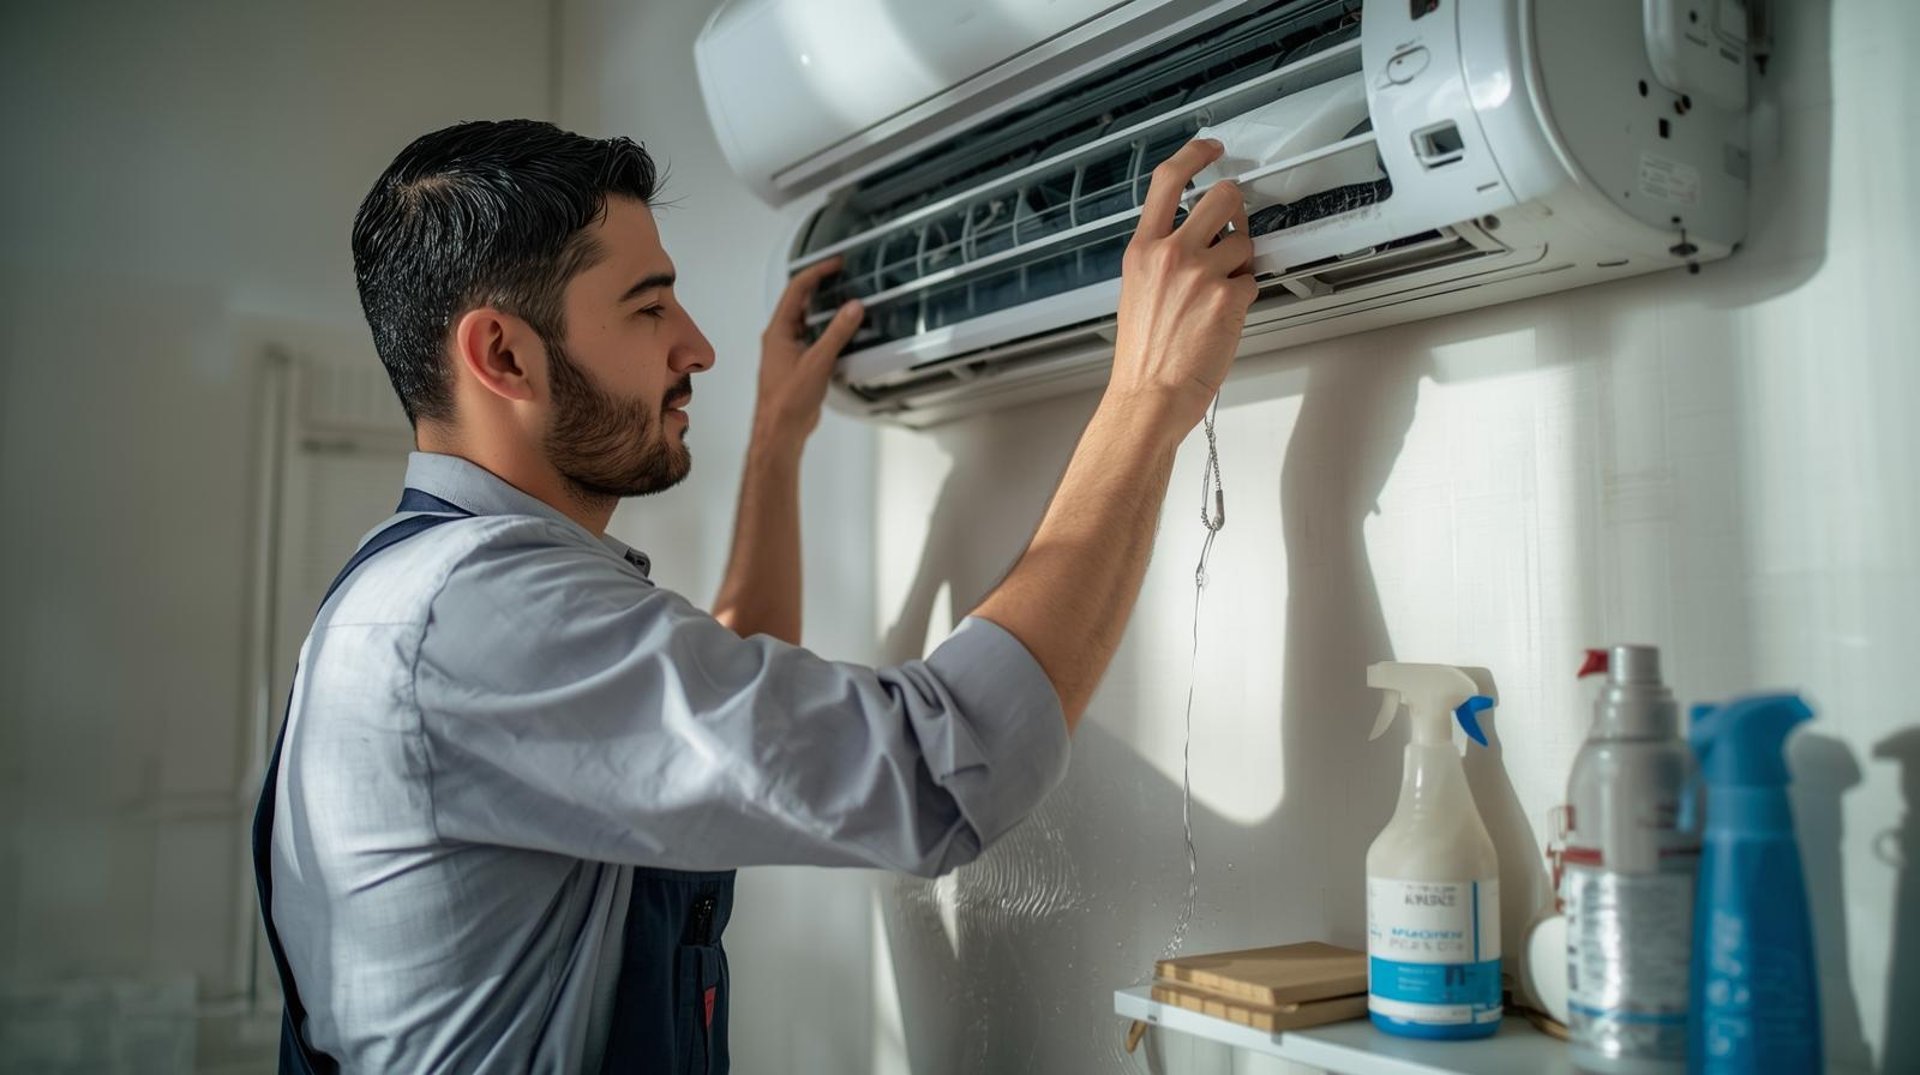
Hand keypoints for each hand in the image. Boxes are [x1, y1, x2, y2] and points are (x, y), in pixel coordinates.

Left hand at [755, 256, 864, 445]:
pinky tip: (843, 336)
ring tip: (847, 301)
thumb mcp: (818, 362)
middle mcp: (780, 338)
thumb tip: (852, 307)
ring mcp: (788, 352)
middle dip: (821, 287)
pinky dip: (828, 332)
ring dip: (825, 311)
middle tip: (843, 277)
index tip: (835, 263)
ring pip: (807, 322)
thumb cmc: (788, 400)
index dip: (817, 272)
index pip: (797, 290)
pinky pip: (813, 340)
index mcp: (778, 331)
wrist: (780, 431)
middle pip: (801, 303)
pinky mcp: (798, 366)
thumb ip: (837, 332)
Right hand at [1107, 138, 1257, 432]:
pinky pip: (1252, 281)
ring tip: (1219, 294)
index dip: (1195, 154)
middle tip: (1236, 223)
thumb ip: (1161, 257)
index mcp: (1143, 250)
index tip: (1210, 147)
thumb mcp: (1137, 291)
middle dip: (1238, 209)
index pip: (1168, 180)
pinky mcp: (1228, 298)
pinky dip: (1244, 297)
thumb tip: (1195, 237)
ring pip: (1245, 244)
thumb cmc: (1142, 356)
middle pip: (1223, 198)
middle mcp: (1171, 254)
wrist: (1149, 397)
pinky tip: (1223, 317)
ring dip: (1241, 264)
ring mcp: (1201, 274)